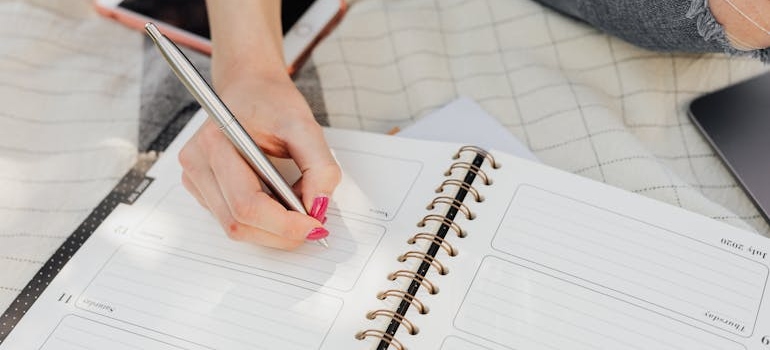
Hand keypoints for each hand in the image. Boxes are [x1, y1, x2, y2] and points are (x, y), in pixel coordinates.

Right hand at [179, 70, 340, 249]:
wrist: (250, 87)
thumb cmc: (271, 101)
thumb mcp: (304, 126)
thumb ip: (319, 166)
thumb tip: (319, 207)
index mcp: (216, 143)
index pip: (247, 204)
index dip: (284, 224)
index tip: (315, 226)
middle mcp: (197, 163)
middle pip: (238, 223)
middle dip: (281, 232)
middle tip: (313, 224)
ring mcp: (194, 177)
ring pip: (235, 227)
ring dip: (272, 229)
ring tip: (298, 209)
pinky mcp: (200, 187)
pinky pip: (231, 219)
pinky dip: (261, 221)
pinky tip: (278, 203)